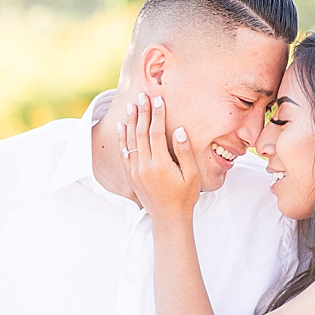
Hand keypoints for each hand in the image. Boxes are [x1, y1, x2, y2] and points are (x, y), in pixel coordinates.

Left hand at [122, 92, 199, 222]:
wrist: (168, 218)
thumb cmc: (185, 196)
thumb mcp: (192, 175)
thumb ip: (184, 152)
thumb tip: (179, 130)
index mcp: (160, 165)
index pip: (156, 133)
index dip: (157, 114)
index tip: (158, 100)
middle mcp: (144, 167)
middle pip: (141, 133)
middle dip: (142, 113)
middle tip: (142, 96)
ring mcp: (135, 171)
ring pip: (130, 141)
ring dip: (130, 122)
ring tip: (131, 106)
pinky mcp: (131, 176)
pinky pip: (124, 153)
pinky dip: (123, 139)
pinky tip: (122, 127)